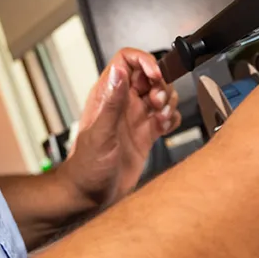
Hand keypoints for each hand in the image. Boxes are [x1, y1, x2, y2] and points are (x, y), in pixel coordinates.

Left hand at [59, 48, 181, 211]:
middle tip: (158, 103)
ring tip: (161, 117)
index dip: (144, 61)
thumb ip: (112, 103)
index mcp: (107, 95)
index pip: (126, 61)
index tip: (155, 75)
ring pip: (160, 94)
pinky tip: (165, 128)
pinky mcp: (146, 134)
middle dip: (161, 84)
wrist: (91, 196)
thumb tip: (119, 72)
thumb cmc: (87, 168)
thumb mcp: (101, 134)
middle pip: (149, 75)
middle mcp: (122, 103)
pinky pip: (166, 116)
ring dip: (169, 101)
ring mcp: (135, 118)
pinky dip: (172, 119)